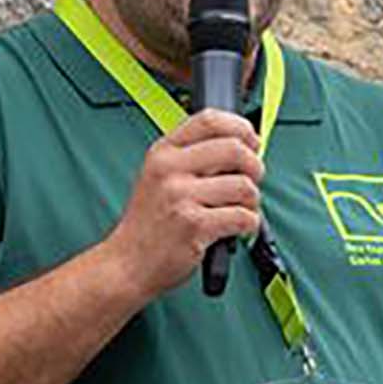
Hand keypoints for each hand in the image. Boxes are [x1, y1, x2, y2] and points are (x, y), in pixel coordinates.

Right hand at [103, 109, 263, 299]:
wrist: (127, 263)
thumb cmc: (149, 224)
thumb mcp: (159, 177)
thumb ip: (193, 158)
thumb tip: (243, 145)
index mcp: (163, 153)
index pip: (209, 120)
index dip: (240, 127)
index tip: (251, 141)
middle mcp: (169, 169)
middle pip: (235, 149)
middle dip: (255, 167)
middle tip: (251, 181)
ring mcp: (180, 196)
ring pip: (244, 186)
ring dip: (252, 202)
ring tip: (238, 211)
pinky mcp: (194, 225)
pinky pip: (243, 217)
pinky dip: (249, 225)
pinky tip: (236, 229)